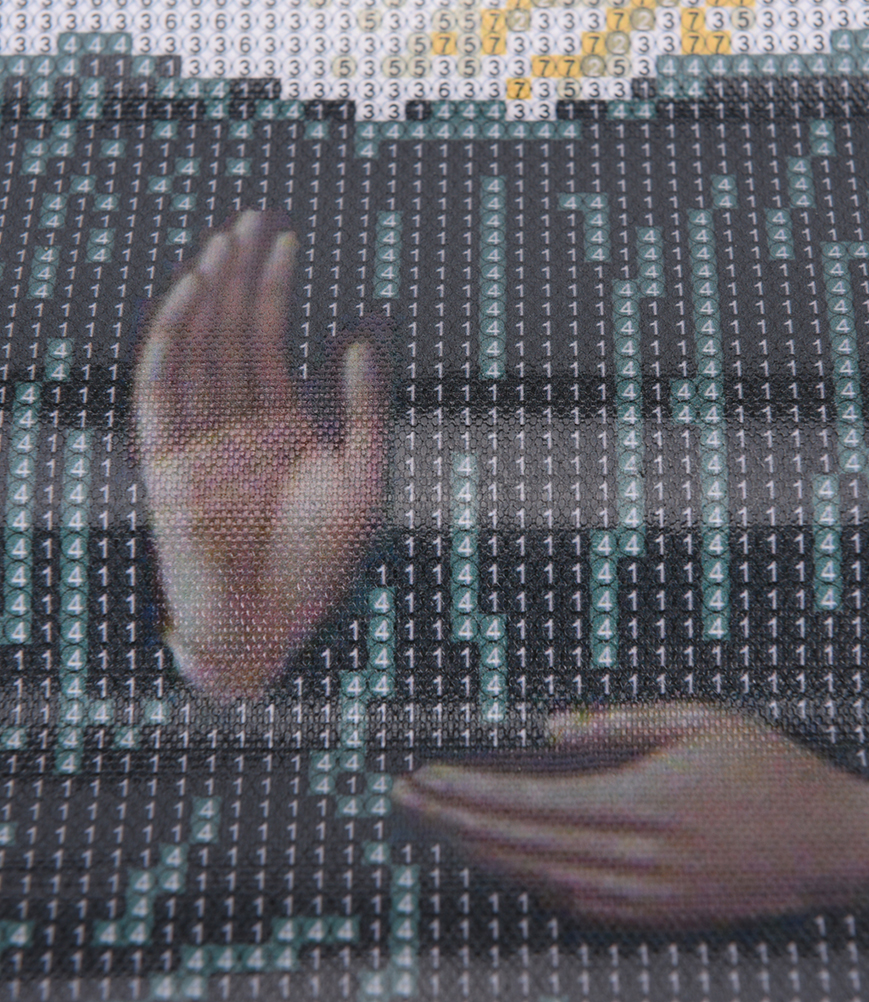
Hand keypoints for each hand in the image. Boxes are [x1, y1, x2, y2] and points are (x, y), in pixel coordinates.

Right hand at [134, 211, 387, 698]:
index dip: (274, 290)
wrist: (273, 628)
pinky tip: (189, 298)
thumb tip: (360, 336)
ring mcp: (199, 443)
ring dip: (205, 298)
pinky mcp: (166, 466)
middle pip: (230, 336)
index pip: (267, 343)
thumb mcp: (364, 479)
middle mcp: (235, 427)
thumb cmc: (320, 564)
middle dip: (240, 278)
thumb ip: (366, 410)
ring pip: (195, 353)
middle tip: (253, 219)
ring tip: (224, 243)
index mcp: (278, 428)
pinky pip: (161, 392)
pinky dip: (171, 343)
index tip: (285, 239)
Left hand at [393, 703, 868, 927]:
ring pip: (541, 879)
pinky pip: (576, 903)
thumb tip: (549, 729)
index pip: (533, 801)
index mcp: (647, 801)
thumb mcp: (702, 721)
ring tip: (436, 828)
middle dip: (455, 821)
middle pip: (523, 844)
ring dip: (481, 854)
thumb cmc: (772, 768)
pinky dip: (528, 881)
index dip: (472, 791)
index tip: (425, 776)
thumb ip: (620, 725)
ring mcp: (648, 897)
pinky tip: (500, 862)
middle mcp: (639, 858)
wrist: (837, 844)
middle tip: (404, 799)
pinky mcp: (659, 916)